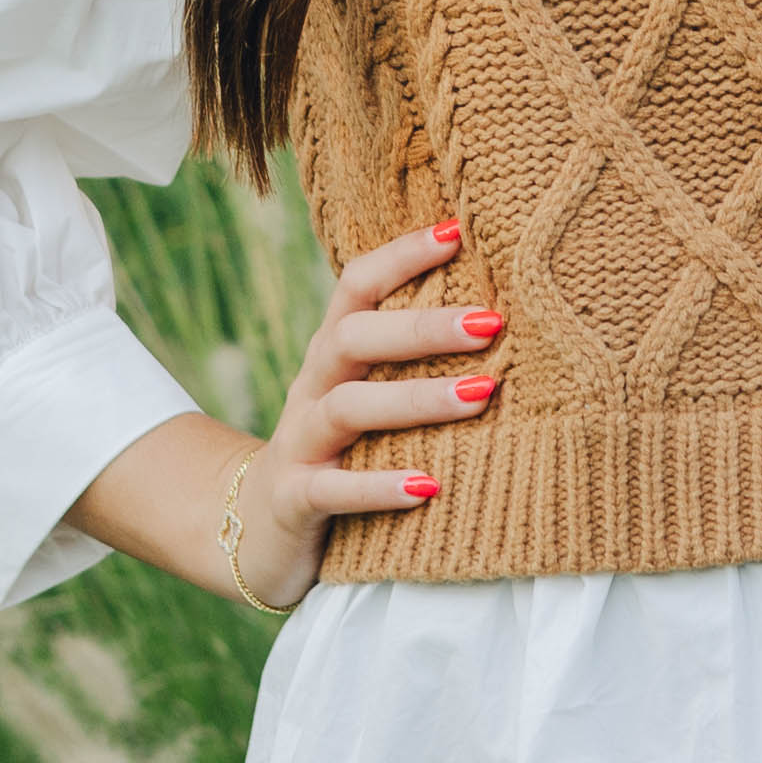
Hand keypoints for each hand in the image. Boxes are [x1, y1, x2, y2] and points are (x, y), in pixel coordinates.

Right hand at [65, 218, 502, 611]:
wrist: (257, 531)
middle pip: (353, 338)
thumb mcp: (369, 395)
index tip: (459, 231)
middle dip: (423, 327)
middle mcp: (312, 387)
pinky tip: (429, 487)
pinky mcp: (296, 500)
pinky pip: (334, 490)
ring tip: (481, 396)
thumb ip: (412, 358)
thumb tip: (505, 314)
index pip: (356, 285)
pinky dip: (380, 486)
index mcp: (333, 353)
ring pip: (347, 408)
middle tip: (492, 322)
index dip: (400, 254)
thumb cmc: (341, 451)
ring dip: (415, 399)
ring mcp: (299, 443)